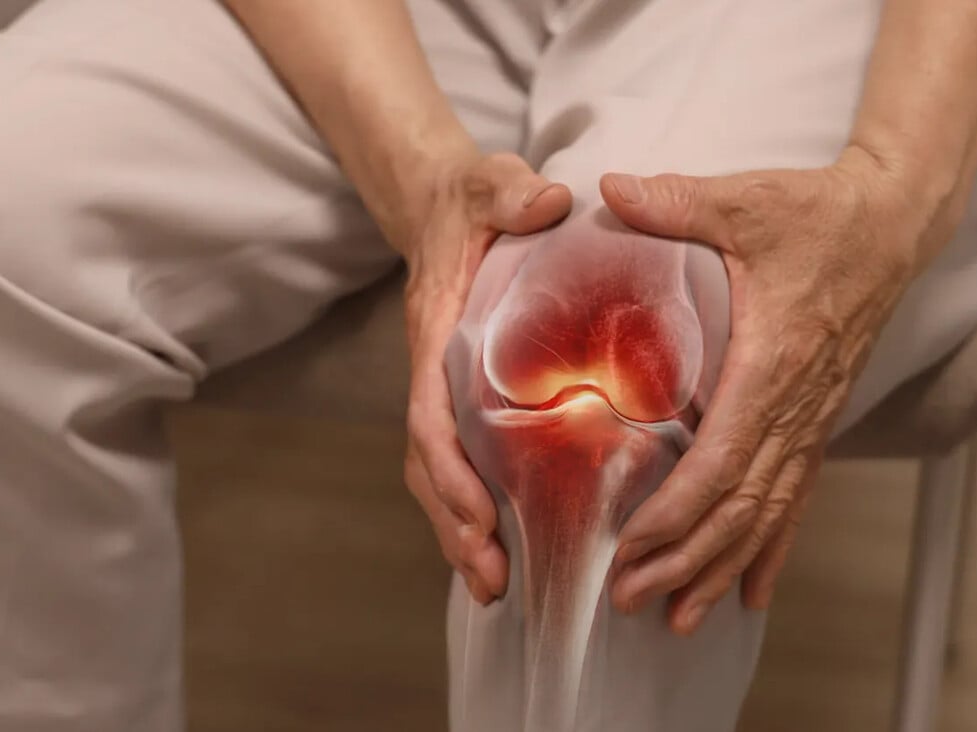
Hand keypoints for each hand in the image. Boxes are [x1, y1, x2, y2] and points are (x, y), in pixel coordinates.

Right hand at [400, 152, 571, 603]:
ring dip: (459, 532)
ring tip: (494, 584)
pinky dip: (471, 509)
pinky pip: (459, 461)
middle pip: (427, 463)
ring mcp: (443, 389)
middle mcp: (430, 370)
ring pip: (437, 473)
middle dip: (453, 524)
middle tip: (491, 577)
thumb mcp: (489, 183)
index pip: (428, 412)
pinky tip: (503, 546)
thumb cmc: (471, 200)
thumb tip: (549, 200)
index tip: (477, 515)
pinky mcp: (462, 397)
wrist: (442, 206)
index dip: (448, 470)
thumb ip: (511, 190)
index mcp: (433, 330)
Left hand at [600, 146, 952, 634]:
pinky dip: (769, 550)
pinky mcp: (816, 420)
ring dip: (721, 569)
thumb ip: (675, 201)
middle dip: (685, 559)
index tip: (634, 547)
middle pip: (740, 506)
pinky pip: (794, 499)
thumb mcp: (744, 200)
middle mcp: (796, 407)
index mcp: (773, 363)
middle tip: (631, 601)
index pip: (724, 458)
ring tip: (677, 617)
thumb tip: (606, 189)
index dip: (679, 511)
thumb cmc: (817, 213)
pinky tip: (747, 593)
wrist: (890, 221)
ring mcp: (811, 419)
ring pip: (767, 515)